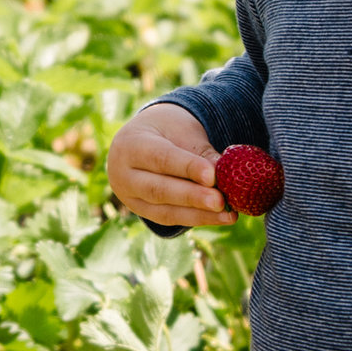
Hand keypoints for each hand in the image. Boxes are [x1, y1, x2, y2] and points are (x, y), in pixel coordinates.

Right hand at [107, 102, 232, 227]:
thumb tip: (226, 175)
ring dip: (199, 214)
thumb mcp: (182, 131)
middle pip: (159, 190)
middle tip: (221, 201)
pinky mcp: (142, 212)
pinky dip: (197, 219)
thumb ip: (202, 152)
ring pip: (164, 211)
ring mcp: (129, 198)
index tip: (212, 176)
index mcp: (130, 145)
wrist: (142, 140)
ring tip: (228, 215)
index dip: (187, 168)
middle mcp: (123, 174)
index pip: (160, 158)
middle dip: (193, 197)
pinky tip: (220, 218)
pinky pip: (170, 219)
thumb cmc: (166, 131)